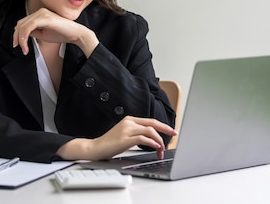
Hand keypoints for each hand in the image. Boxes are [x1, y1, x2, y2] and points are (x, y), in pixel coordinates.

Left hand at [12, 8, 98, 56]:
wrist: (75, 34)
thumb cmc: (62, 34)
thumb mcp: (43, 34)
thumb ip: (32, 32)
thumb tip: (22, 34)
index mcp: (39, 14)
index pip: (23, 23)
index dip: (17, 34)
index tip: (18, 44)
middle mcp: (40, 12)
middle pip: (20, 23)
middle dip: (16, 36)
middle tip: (17, 47)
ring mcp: (42, 13)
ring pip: (23, 25)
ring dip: (20, 38)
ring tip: (24, 48)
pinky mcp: (45, 18)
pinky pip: (29, 26)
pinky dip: (25, 36)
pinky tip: (26, 44)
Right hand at [56, 116, 177, 160]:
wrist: (95, 148)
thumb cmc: (109, 143)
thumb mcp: (124, 134)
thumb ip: (136, 133)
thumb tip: (152, 139)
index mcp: (129, 119)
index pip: (150, 121)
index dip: (163, 125)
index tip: (171, 130)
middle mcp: (129, 122)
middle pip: (152, 123)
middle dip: (165, 129)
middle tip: (174, 135)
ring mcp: (127, 130)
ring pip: (150, 131)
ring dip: (159, 141)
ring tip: (161, 149)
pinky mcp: (125, 139)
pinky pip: (144, 139)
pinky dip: (152, 143)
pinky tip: (155, 148)